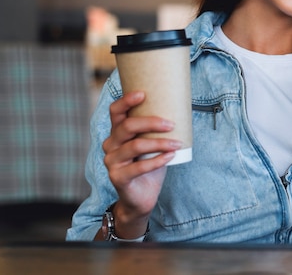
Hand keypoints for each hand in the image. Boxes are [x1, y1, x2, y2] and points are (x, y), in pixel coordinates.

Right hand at [102, 91, 182, 237]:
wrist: (141, 198)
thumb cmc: (148, 165)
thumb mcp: (153, 144)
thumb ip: (157, 130)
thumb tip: (181, 109)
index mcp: (117, 133)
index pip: (116, 112)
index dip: (126, 101)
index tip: (143, 93)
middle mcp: (110, 144)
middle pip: (127, 127)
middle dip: (150, 122)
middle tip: (171, 124)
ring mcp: (112, 161)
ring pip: (135, 146)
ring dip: (159, 143)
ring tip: (177, 143)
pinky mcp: (118, 177)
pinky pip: (139, 167)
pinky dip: (157, 160)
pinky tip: (170, 156)